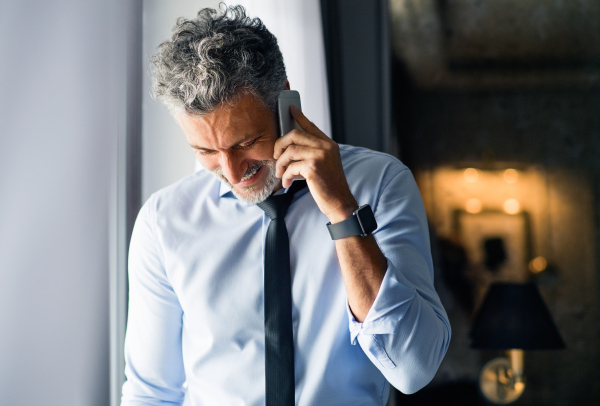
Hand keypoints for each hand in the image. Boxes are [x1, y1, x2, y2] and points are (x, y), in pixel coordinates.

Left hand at [274, 105, 357, 222]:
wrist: (339, 202)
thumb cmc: (329, 185)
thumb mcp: (324, 164)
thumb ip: (311, 153)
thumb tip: (289, 148)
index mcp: (329, 144)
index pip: (310, 126)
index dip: (298, 116)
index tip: (290, 109)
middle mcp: (325, 147)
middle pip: (294, 134)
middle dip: (280, 144)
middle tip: (276, 156)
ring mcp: (320, 156)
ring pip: (289, 151)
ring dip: (280, 163)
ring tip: (280, 173)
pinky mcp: (313, 167)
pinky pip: (290, 167)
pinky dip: (285, 176)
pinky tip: (286, 183)